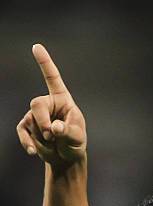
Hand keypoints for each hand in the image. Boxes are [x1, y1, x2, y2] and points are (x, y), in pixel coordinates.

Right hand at [16, 43, 86, 166]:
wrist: (66, 158)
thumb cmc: (75, 143)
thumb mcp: (77, 138)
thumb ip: (67, 131)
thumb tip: (54, 128)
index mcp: (63, 100)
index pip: (52, 79)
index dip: (45, 63)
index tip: (36, 47)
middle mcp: (48, 104)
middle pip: (36, 105)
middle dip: (42, 121)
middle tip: (51, 135)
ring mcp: (36, 115)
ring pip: (31, 122)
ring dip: (42, 138)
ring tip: (54, 144)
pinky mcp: (28, 127)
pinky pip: (22, 132)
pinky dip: (28, 143)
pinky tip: (33, 152)